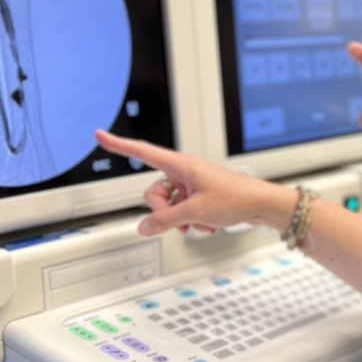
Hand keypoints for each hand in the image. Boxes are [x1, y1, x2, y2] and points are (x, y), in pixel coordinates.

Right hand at [94, 131, 287, 235]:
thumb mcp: (196, 212)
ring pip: (168, 205)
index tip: (100, 135)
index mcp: (181, 165)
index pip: (143, 152)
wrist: (261, 204)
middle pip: (154, 192)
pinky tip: (208, 225)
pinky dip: (191, 221)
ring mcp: (192, 185)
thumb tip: (144, 227)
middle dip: (164, 211)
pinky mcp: (199, 196)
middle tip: (183, 218)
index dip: (120, 144)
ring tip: (200, 223)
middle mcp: (184, 172)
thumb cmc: (236, 198)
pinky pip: (182, 211)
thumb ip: (165, 220)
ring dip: (179, 219)